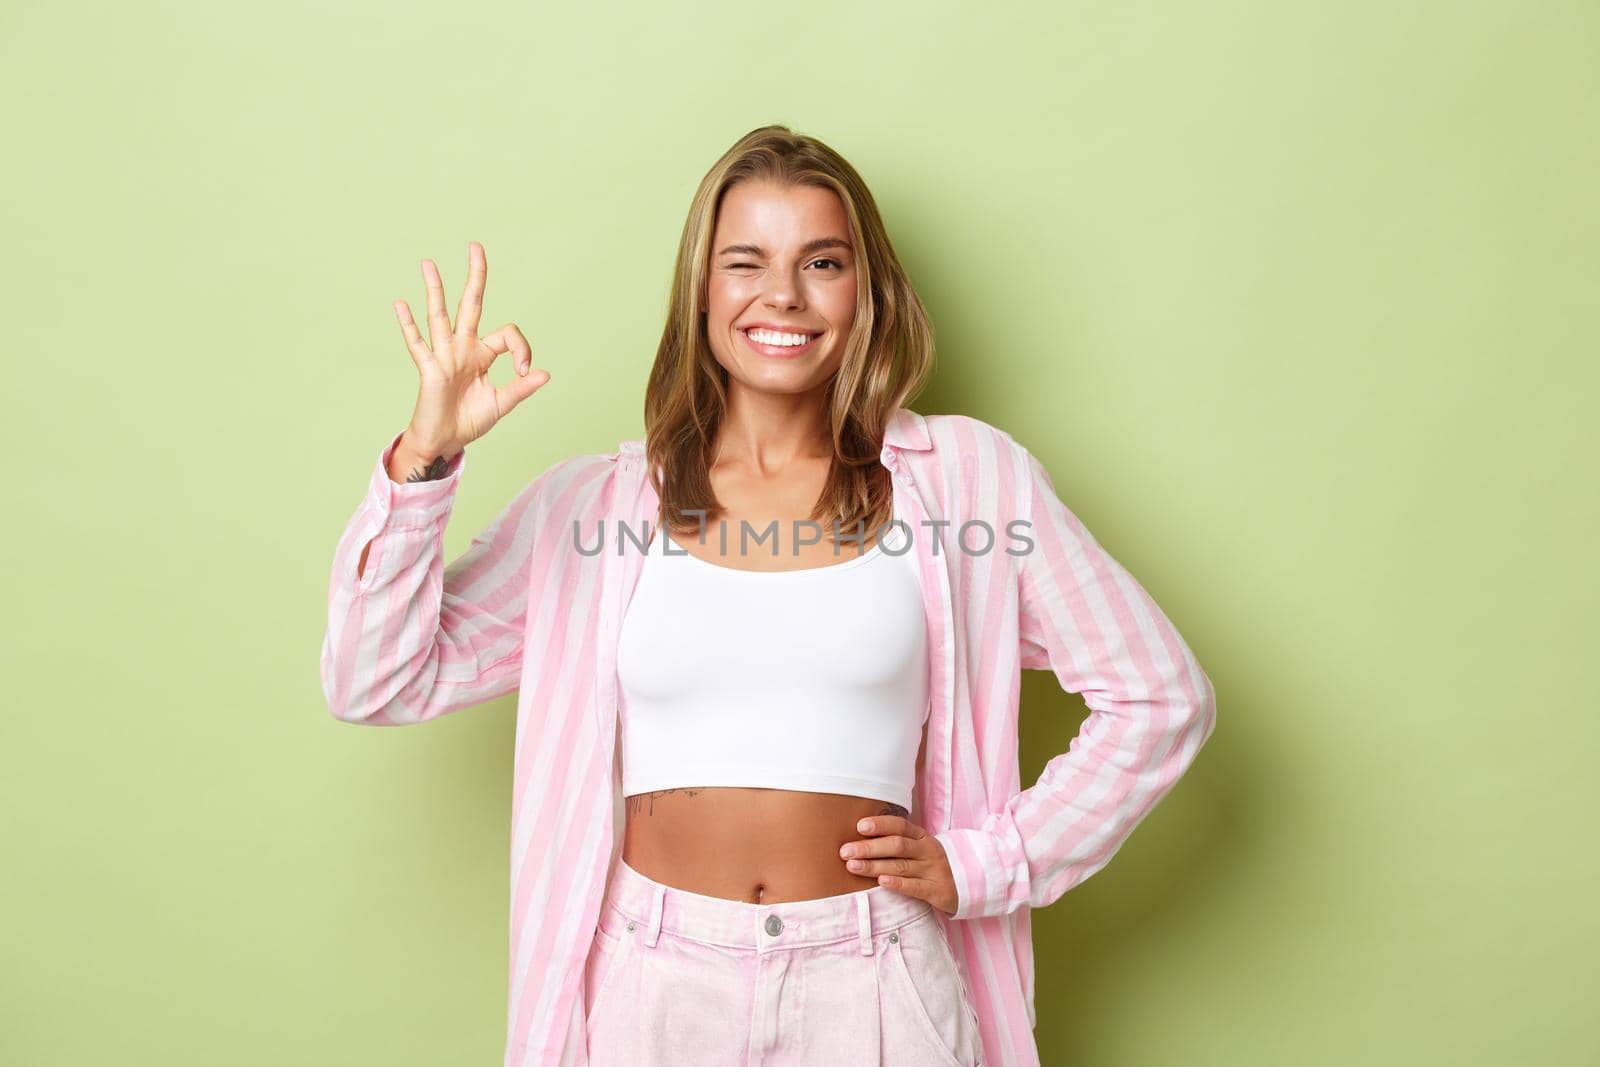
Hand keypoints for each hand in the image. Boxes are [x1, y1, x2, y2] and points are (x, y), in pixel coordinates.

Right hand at [393, 241, 550, 458]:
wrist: (445, 441)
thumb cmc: (469, 421)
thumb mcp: (502, 404)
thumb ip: (521, 387)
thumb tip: (545, 373)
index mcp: (483, 354)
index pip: (507, 333)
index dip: (522, 347)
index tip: (524, 369)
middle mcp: (463, 348)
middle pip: (470, 305)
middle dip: (475, 277)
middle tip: (476, 246)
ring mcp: (444, 356)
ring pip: (439, 316)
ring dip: (435, 290)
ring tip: (428, 263)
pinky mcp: (429, 370)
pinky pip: (417, 344)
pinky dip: (408, 325)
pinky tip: (400, 304)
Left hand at [839, 814, 958, 915]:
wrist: (966, 884)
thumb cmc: (928, 864)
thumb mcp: (917, 848)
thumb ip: (894, 842)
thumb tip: (857, 839)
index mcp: (921, 836)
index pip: (900, 825)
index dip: (880, 824)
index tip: (859, 827)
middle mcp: (927, 850)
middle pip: (897, 845)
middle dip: (869, 848)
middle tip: (845, 851)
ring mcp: (933, 870)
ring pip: (901, 866)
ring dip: (874, 866)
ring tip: (852, 866)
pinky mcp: (937, 890)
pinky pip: (915, 887)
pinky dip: (897, 883)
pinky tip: (881, 882)